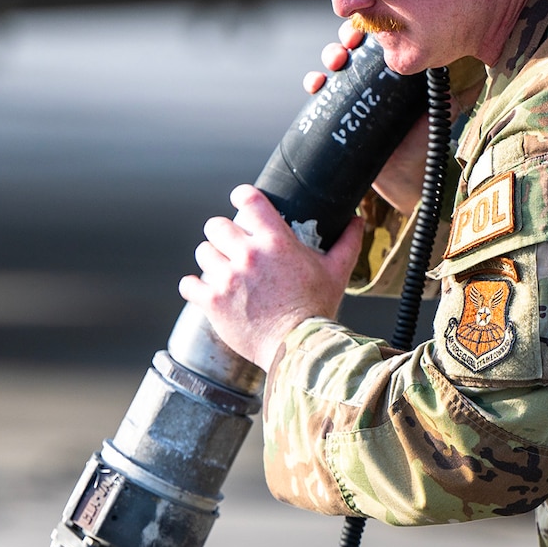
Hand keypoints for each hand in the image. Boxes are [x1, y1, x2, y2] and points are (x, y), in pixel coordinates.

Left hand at [178, 184, 364, 371]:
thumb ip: (347, 243)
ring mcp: (228, 278)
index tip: (241, 203)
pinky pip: (188, 283)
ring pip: (203, 252)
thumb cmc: (318, 311)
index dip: (241, 197)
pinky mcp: (213, 302)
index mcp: (276, 241)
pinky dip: (194, 287)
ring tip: (224, 273)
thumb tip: (359, 221)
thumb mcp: (337, 273)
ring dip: (212, 260)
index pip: (248, 199)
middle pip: (216, 224)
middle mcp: (248, 255)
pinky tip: (206, 291)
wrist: (299, 349)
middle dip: (223, 234)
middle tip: (232, 248)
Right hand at [301, 21, 426, 217]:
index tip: (371, 30)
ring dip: (330, 55)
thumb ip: (444, 89)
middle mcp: (369, 78)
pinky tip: (317, 83)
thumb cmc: (423, 138)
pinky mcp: (334, 114)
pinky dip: (313, 83)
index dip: (372, 29)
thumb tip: (446, 66)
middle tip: (351, 43)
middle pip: (353, 45)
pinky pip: (319, 94)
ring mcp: (350, 95)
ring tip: (336, 62)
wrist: (405, 173)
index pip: (379, 40)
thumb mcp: (439, 109)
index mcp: (391, 70)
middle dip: (347, 37)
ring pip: (333, 64)